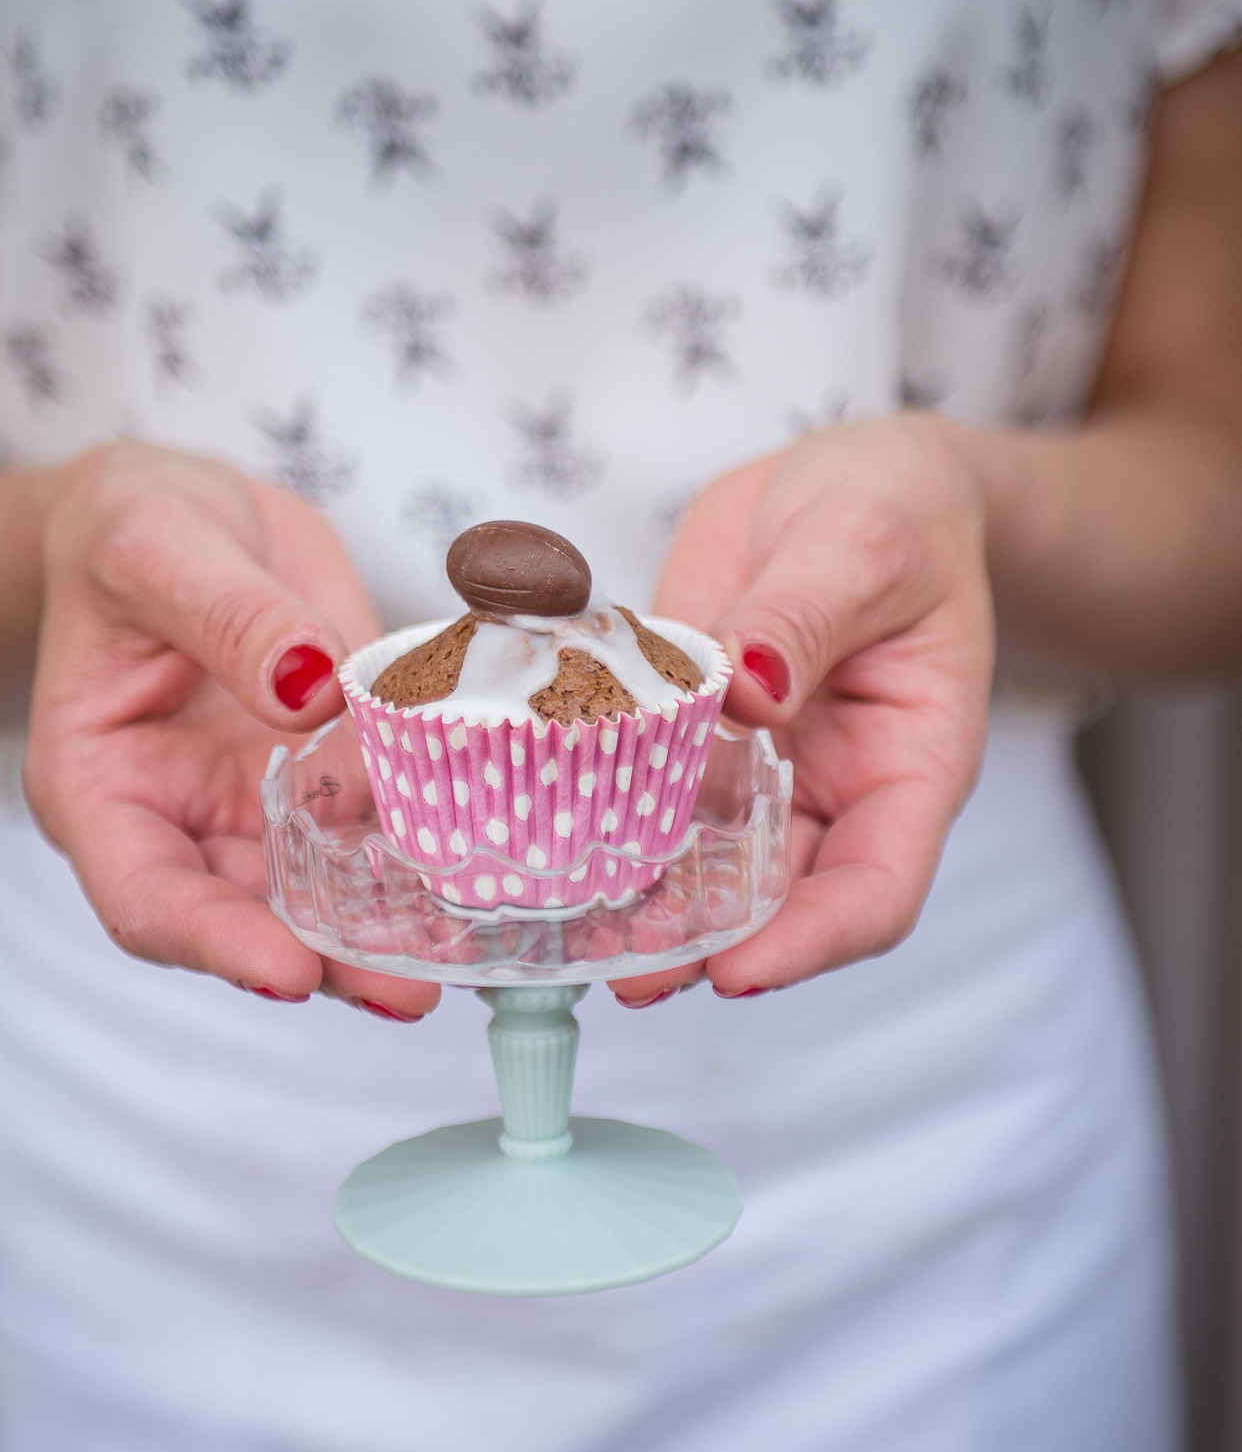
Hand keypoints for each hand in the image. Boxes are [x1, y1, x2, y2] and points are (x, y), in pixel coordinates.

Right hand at [24, 441, 442, 1017]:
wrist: (186, 513)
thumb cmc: (133, 529)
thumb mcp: (160, 546)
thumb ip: (230, 616)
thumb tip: (306, 683)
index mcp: (99, 786)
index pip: (144, 897)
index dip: (215, 943)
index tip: (292, 971)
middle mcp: (180, 821)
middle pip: (246, 919)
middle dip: (328, 962)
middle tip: (412, 988)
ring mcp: (259, 811)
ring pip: (321, 896)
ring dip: (388, 933)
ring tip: (462, 958)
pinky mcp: (329, 783)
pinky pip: (376, 833)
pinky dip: (422, 861)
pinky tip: (481, 882)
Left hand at [611, 415, 993, 1004]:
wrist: (842, 479)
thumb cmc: (895, 511)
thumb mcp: (864, 544)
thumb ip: (806, 614)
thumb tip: (748, 686)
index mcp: (910, 766)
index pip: (876, 891)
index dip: (812, 943)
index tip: (738, 970)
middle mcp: (831, 789)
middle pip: (776, 902)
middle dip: (704, 946)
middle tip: (622, 971)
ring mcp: (756, 771)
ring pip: (702, 866)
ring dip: (642, 908)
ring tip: (569, 936)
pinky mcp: (689, 738)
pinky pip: (643, 793)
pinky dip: (599, 824)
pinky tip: (541, 840)